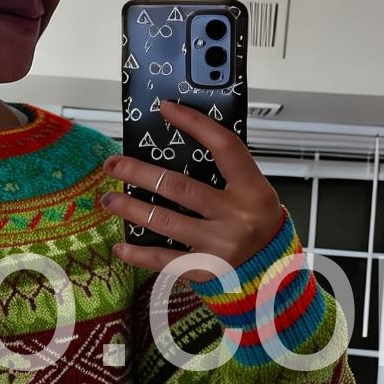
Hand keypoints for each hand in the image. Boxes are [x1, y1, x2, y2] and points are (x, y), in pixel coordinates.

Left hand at [100, 99, 282, 285]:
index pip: (223, 147)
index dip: (194, 124)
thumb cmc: (258, 228)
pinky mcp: (205, 269)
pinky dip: (138, 254)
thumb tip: (180, 147)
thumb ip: (226, 174)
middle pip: (178, 186)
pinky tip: (120, 246)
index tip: (166, 109)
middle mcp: (236, 217)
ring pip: (165, 221)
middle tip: (113, 163)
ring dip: (130, 208)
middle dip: (139, 172)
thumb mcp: (254, 194)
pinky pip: (164, 260)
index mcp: (252, 190)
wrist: (273, 275)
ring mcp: (219, 245)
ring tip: (109, 199)